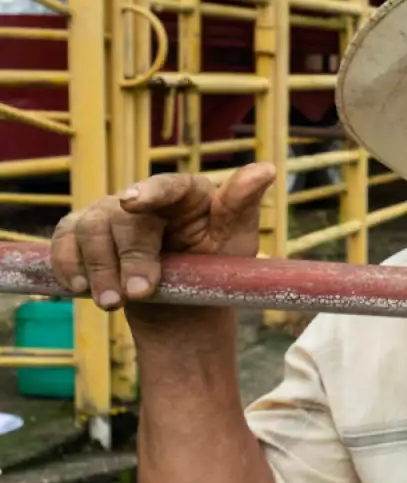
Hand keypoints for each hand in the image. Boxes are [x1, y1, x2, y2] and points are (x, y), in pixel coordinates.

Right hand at [49, 163, 275, 318]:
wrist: (185, 314)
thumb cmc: (216, 271)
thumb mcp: (237, 242)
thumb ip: (242, 206)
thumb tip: (267, 169)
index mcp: (188, 194)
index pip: (169, 185)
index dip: (150, 192)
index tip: (132, 203)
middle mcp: (146, 198)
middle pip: (125, 217)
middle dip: (131, 257)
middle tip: (139, 294)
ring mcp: (111, 215)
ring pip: (90, 229)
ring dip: (99, 268)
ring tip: (112, 303)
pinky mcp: (86, 237)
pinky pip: (64, 241)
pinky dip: (67, 263)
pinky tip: (78, 287)